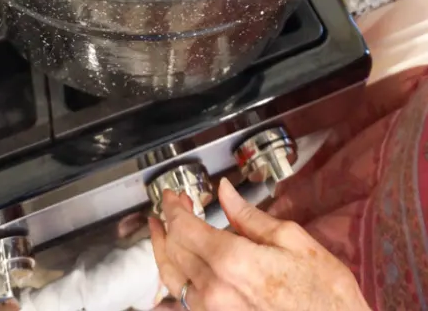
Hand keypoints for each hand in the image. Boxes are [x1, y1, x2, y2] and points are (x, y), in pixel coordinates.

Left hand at [149, 178, 370, 310]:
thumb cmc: (326, 295)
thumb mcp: (293, 241)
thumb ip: (249, 217)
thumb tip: (224, 192)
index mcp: (232, 261)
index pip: (183, 227)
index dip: (172, 207)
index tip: (171, 195)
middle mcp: (215, 292)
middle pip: (174, 251)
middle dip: (168, 224)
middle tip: (174, 207)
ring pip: (173, 280)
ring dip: (166, 252)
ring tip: (165, 233)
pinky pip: (188, 303)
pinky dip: (178, 281)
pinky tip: (182, 269)